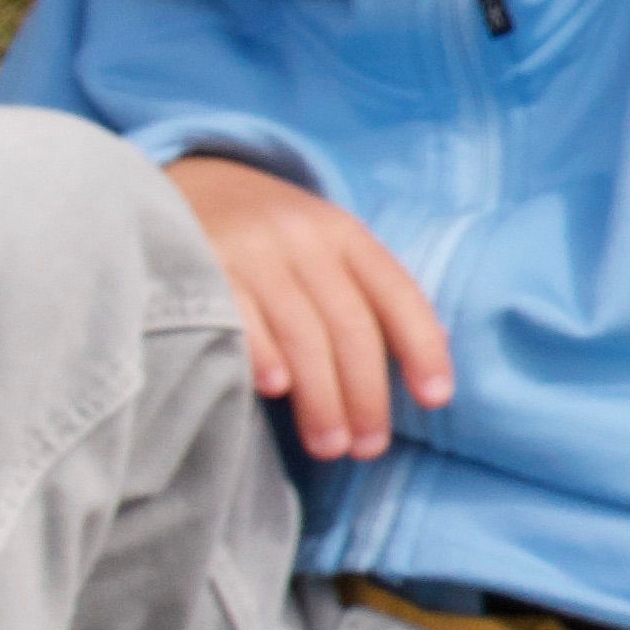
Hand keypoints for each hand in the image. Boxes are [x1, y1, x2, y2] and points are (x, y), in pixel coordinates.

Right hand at [169, 154, 447, 460]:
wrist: (192, 182)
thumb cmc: (276, 237)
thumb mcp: (330, 245)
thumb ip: (372, 292)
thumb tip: (434, 353)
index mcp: (346, 235)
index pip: (397, 294)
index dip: (422, 347)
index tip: (436, 399)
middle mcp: (304, 239)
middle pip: (350, 326)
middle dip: (365, 394)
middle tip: (368, 448)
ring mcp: (251, 250)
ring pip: (302, 331)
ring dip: (321, 396)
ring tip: (330, 445)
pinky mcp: (201, 262)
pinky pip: (238, 313)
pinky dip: (262, 351)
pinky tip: (276, 390)